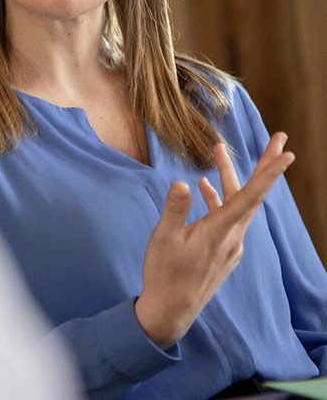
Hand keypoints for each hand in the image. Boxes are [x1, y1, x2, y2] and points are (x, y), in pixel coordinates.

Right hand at [134, 133, 294, 348]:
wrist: (170, 310)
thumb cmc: (164, 273)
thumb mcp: (163, 238)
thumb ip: (175, 209)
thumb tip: (183, 182)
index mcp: (220, 230)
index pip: (250, 196)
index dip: (268, 173)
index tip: (286, 154)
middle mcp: (232, 236)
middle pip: (253, 195)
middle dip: (264, 165)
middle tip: (279, 139)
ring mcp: (229, 245)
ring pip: (237, 205)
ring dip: (230, 179)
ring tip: (218, 154)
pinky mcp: (222, 251)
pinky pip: (227, 217)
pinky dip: (219, 199)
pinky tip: (203, 189)